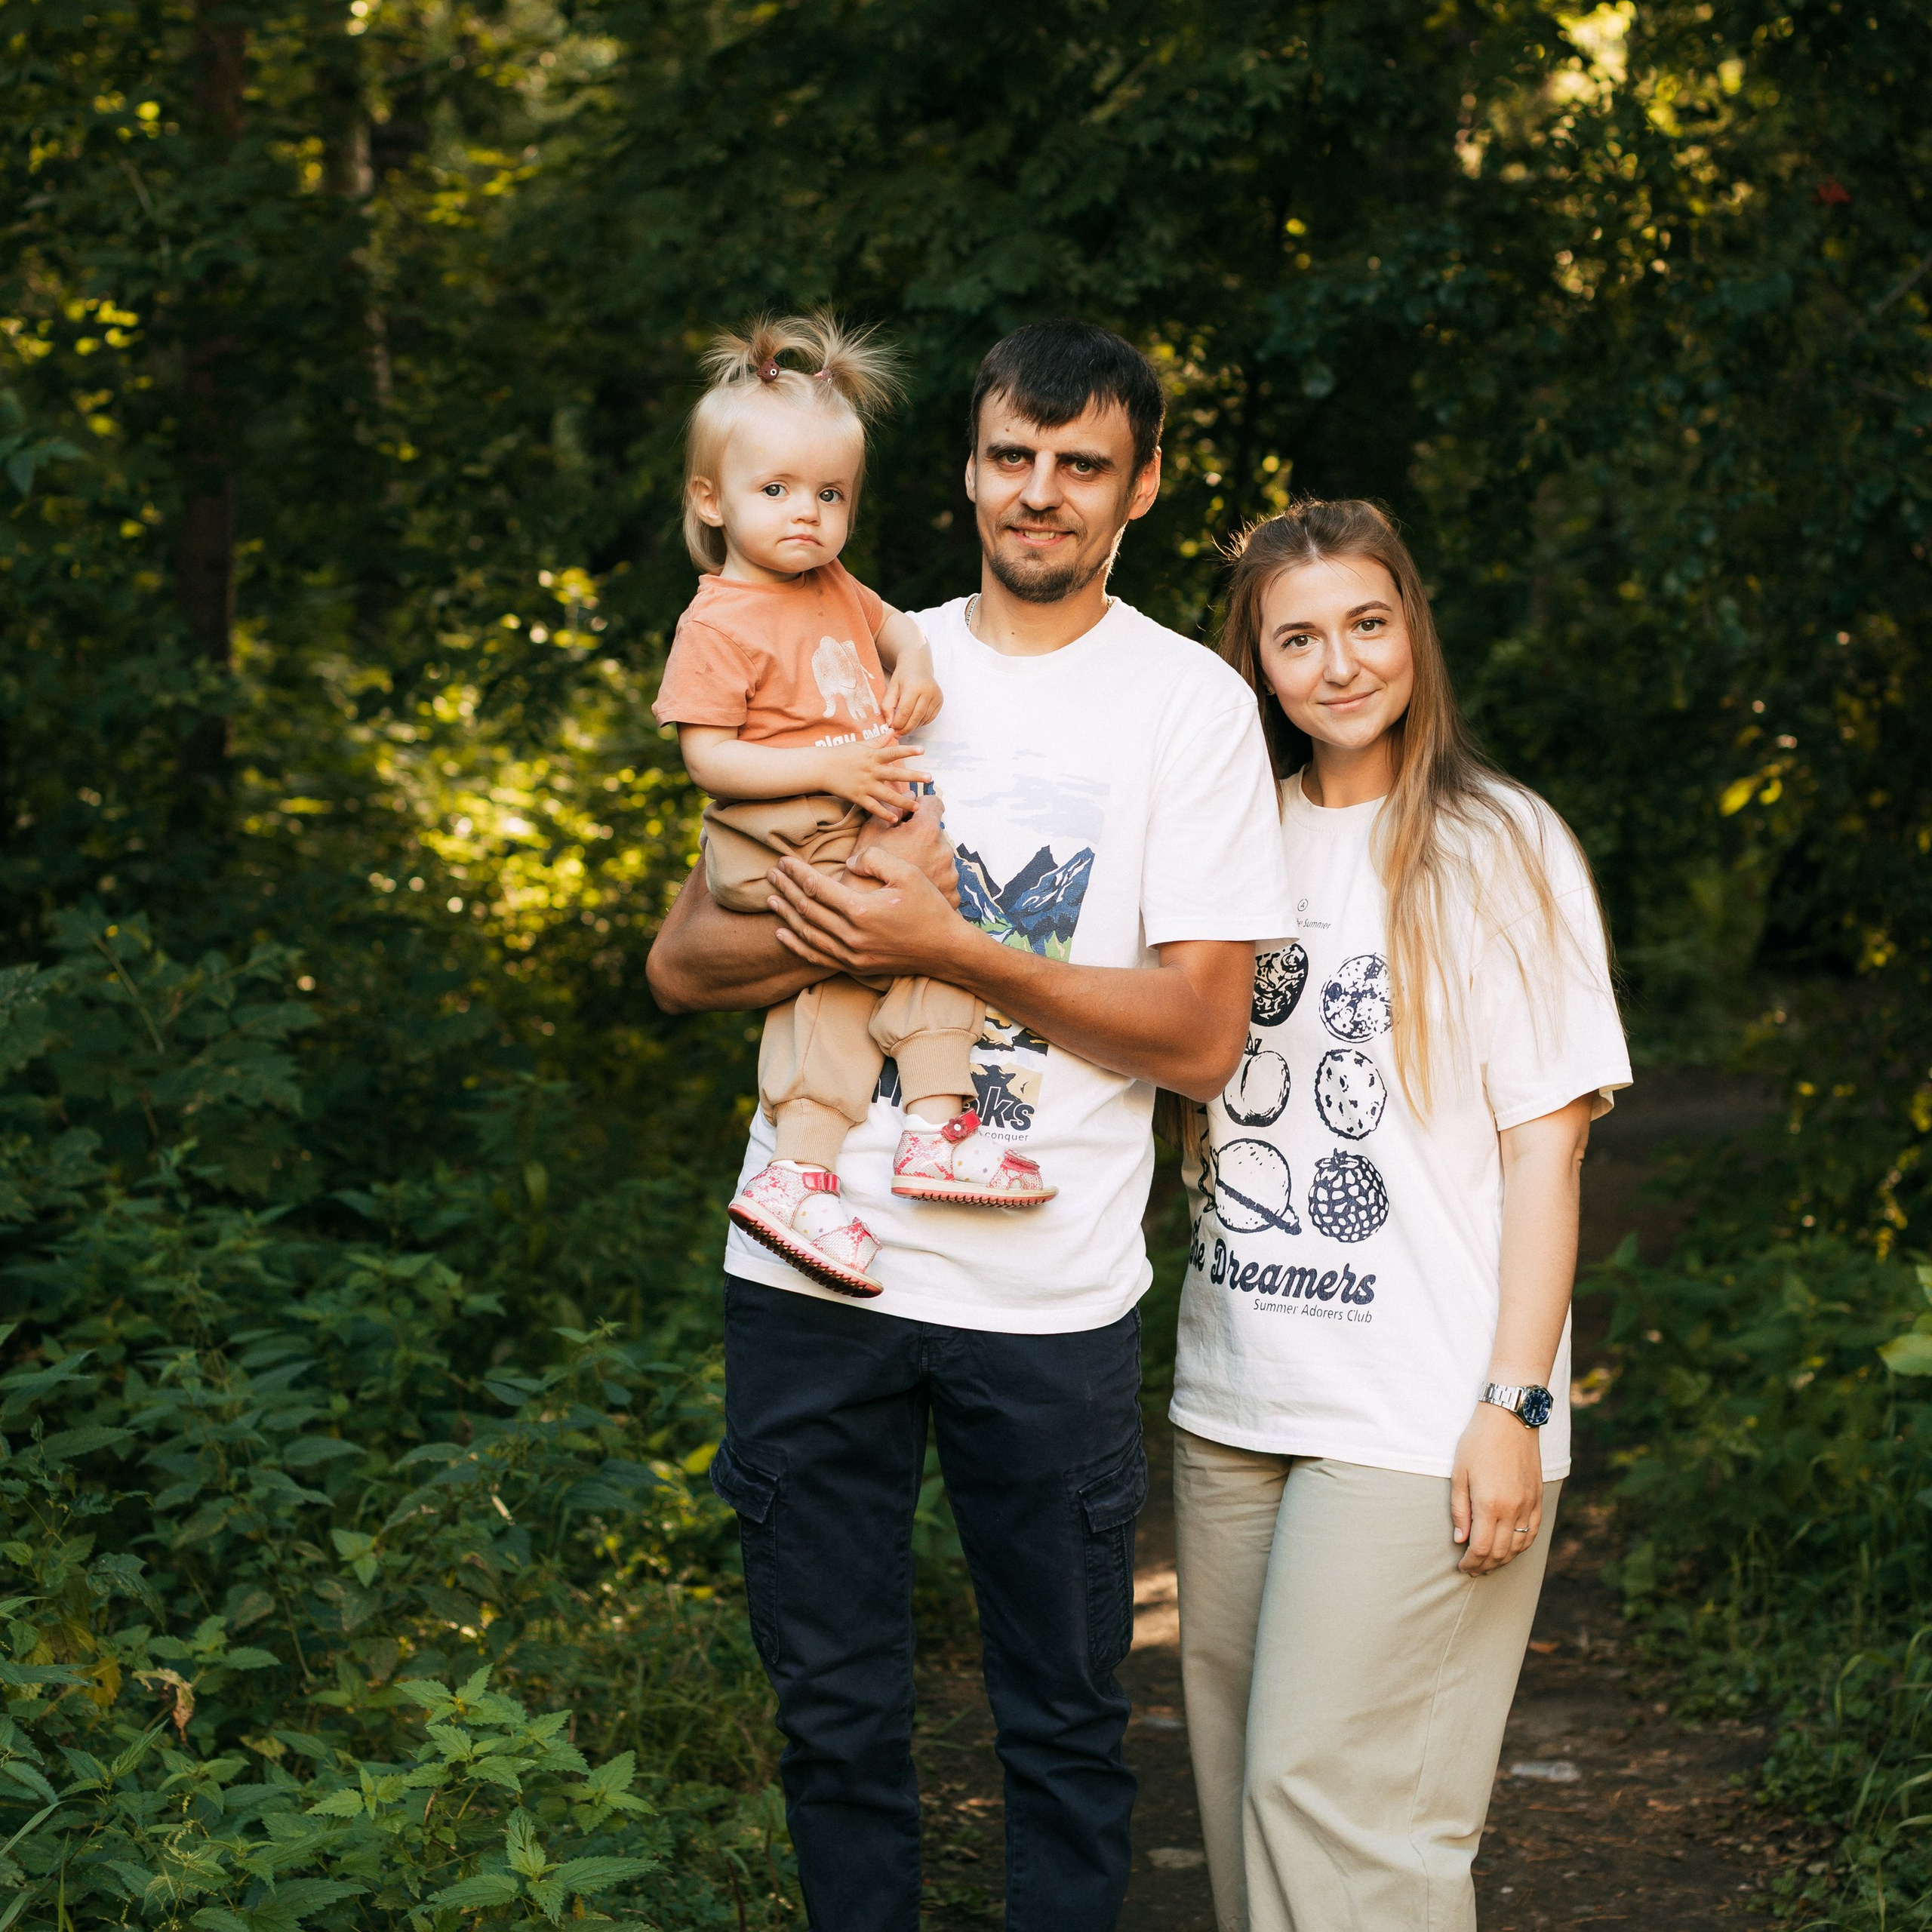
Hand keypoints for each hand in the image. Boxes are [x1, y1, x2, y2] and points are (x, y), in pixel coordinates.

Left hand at [767, 844, 977, 980]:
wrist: (945, 950)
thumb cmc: (929, 907)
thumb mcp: (907, 873)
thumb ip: (875, 859)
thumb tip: (848, 862)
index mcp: (861, 910)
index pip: (817, 887)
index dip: (797, 872)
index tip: (784, 860)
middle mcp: (851, 936)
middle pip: (807, 909)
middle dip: (786, 889)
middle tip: (771, 873)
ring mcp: (852, 954)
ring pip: (807, 933)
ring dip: (786, 914)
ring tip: (771, 898)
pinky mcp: (855, 966)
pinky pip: (817, 956)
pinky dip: (796, 945)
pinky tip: (783, 933)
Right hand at [819, 734, 930, 822]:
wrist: (821, 768)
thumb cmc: (841, 754)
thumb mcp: (860, 745)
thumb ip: (877, 741)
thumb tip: (891, 730)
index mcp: (872, 756)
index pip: (893, 752)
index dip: (908, 750)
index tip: (922, 750)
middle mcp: (871, 771)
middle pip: (896, 774)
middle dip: (914, 776)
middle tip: (929, 778)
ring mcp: (865, 785)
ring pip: (888, 795)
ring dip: (903, 802)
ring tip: (917, 806)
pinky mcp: (858, 797)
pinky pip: (873, 807)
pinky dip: (884, 814)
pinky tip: (895, 819)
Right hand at [850, 792, 960, 908]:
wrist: (870, 919)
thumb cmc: (864, 875)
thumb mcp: (869, 834)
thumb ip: (891, 808)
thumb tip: (908, 795)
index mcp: (926, 831)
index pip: (934, 803)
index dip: (920, 808)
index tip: (909, 819)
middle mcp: (944, 851)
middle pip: (936, 833)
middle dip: (921, 838)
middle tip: (899, 853)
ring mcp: (951, 875)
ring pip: (941, 857)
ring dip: (928, 860)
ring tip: (904, 877)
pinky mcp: (953, 895)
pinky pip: (945, 880)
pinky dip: (933, 883)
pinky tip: (913, 892)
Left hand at [883, 665, 944, 731]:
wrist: (918, 666)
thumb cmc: (903, 677)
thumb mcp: (891, 688)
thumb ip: (887, 706)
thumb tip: (890, 724)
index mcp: (914, 687)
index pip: (905, 711)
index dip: (897, 723)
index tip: (891, 729)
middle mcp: (928, 691)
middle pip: (915, 718)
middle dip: (905, 729)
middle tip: (897, 734)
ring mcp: (936, 696)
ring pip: (923, 720)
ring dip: (913, 726)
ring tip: (904, 727)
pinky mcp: (940, 700)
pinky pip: (930, 718)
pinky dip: (921, 722)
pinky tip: (914, 720)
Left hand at [1450, 1401, 1545, 1574]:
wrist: (1510, 1418)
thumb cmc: (1478, 1442)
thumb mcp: (1459, 1473)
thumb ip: (1460, 1510)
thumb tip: (1460, 1540)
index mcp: (1489, 1504)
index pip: (1482, 1548)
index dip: (1471, 1562)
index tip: (1462, 1567)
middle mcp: (1513, 1509)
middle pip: (1501, 1552)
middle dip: (1485, 1565)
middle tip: (1473, 1570)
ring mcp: (1529, 1505)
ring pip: (1520, 1546)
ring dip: (1504, 1560)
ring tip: (1489, 1563)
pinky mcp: (1538, 1498)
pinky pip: (1533, 1532)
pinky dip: (1522, 1546)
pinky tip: (1512, 1549)